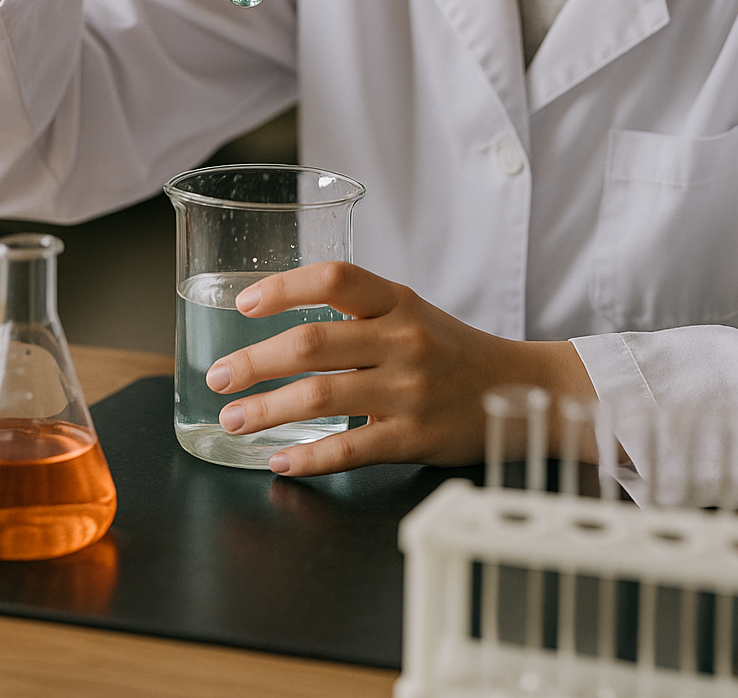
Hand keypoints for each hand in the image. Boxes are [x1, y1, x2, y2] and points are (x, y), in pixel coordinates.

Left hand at [203, 262, 594, 475]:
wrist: (518, 389)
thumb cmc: (452, 351)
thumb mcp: (412, 313)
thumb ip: (357, 313)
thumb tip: (279, 322)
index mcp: (398, 301)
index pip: (336, 277)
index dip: (285, 287)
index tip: (244, 303)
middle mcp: (402, 339)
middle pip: (313, 343)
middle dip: (254, 361)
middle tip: (219, 375)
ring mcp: (408, 389)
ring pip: (320, 396)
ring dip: (266, 409)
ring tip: (233, 418)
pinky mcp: (412, 436)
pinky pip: (349, 448)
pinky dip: (307, 457)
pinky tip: (279, 460)